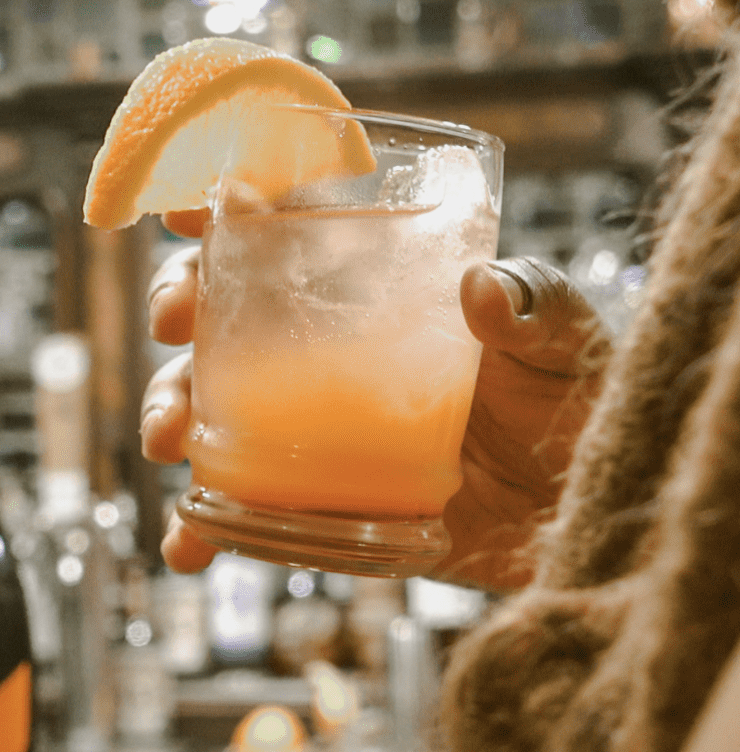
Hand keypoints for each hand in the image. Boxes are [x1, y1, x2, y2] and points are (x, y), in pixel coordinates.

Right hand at [141, 213, 608, 590]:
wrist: (583, 511)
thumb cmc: (573, 396)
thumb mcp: (563, 334)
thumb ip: (534, 303)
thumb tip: (485, 290)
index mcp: (371, 286)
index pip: (286, 230)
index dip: (228, 210)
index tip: (188, 207)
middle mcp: (324, 349)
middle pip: (224, 310)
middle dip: (178, 306)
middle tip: (173, 322)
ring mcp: (311, 426)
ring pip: (211, 406)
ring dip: (169, 412)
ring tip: (169, 438)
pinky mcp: (313, 498)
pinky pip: (241, 511)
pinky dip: (201, 529)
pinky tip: (187, 544)